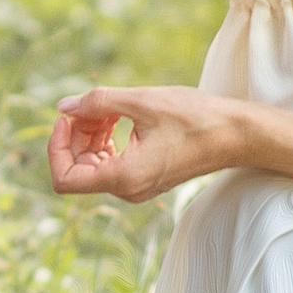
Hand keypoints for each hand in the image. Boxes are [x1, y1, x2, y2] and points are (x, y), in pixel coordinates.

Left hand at [48, 84, 239, 202]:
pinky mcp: (146, 177)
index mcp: (123, 178)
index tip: (67, 117)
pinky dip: (107, 138)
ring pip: (94, 164)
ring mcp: (137, 187)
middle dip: (76, 134)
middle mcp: (128, 190)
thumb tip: (63, 107)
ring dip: (91, 133)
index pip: (64, 179)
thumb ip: (97, 102)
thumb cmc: (194, 117)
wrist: (235, 134)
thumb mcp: (141, 102)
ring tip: (108, 107)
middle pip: (78, 167)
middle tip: (91, 104)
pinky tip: (118, 115)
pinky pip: (113, 162)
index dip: (56, 147)